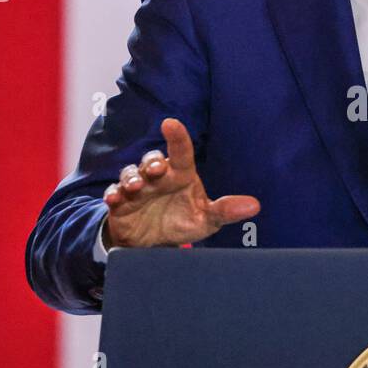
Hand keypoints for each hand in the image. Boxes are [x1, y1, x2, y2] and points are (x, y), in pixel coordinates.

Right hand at [102, 118, 259, 248]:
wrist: (153, 244)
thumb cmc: (181, 222)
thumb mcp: (206, 220)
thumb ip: (226, 211)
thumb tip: (255, 205)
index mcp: (180, 175)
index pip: (181, 152)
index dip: (177, 137)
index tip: (171, 123)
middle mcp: (158, 177)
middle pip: (152, 160)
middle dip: (152, 162)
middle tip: (157, 169)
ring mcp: (137, 188)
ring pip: (130, 173)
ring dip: (132, 177)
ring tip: (137, 187)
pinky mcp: (120, 203)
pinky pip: (114, 194)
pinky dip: (113, 194)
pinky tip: (115, 199)